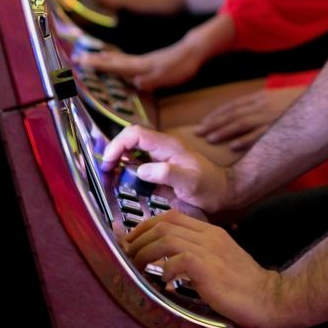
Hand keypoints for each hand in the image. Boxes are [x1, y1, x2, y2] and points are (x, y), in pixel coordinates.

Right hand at [78, 40, 203, 89]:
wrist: (194, 50)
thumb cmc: (181, 65)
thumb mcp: (167, 76)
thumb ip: (151, 80)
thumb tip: (136, 83)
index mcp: (140, 66)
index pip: (114, 65)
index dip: (98, 64)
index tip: (81, 61)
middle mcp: (138, 62)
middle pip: (112, 60)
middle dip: (95, 59)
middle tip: (77, 57)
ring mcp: (143, 60)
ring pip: (118, 59)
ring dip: (103, 58)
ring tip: (90, 58)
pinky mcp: (148, 61)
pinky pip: (126, 61)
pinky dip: (116, 60)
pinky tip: (116, 63)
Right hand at [102, 125, 233, 213]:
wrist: (223, 194)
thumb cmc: (210, 187)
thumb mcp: (190, 182)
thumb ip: (166, 174)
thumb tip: (141, 170)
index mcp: (168, 145)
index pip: (136, 134)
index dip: (118, 144)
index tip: (109, 162)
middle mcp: (162, 149)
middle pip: (131, 139)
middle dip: (114, 151)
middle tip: (104, 171)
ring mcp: (160, 158)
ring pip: (132, 151)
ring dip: (118, 161)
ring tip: (108, 177)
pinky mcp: (159, 170)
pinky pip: (138, 166)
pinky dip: (126, 171)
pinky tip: (121, 183)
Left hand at [124, 209, 281, 327]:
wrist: (268, 297)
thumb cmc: (242, 286)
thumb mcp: (218, 263)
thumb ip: (195, 256)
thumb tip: (165, 261)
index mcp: (211, 231)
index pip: (172, 216)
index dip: (146, 226)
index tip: (132, 241)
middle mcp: (209, 236)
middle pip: (164, 223)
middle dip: (138, 238)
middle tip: (126, 254)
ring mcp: (210, 250)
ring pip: (166, 238)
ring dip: (144, 253)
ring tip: (135, 268)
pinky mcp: (209, 269)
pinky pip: (178, 260)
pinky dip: (163, 270)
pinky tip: (162, 282)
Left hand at [196, 86, 305, 150]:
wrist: (324, 99)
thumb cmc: (301, 101)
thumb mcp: (279, 99)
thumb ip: (263, 105)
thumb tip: (246, 116)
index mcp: (262, 98)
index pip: (233, 106)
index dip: (217, 115)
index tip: (203, 123)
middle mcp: (263, 105)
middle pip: (233, 114)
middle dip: (214, 123)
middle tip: (198, 133)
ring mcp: (271, 116)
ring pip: (242, 123)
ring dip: (224, 131)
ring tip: (210, 139)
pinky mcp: (280, 126)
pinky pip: (259, 134)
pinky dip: (245, 139)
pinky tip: (232, 146)